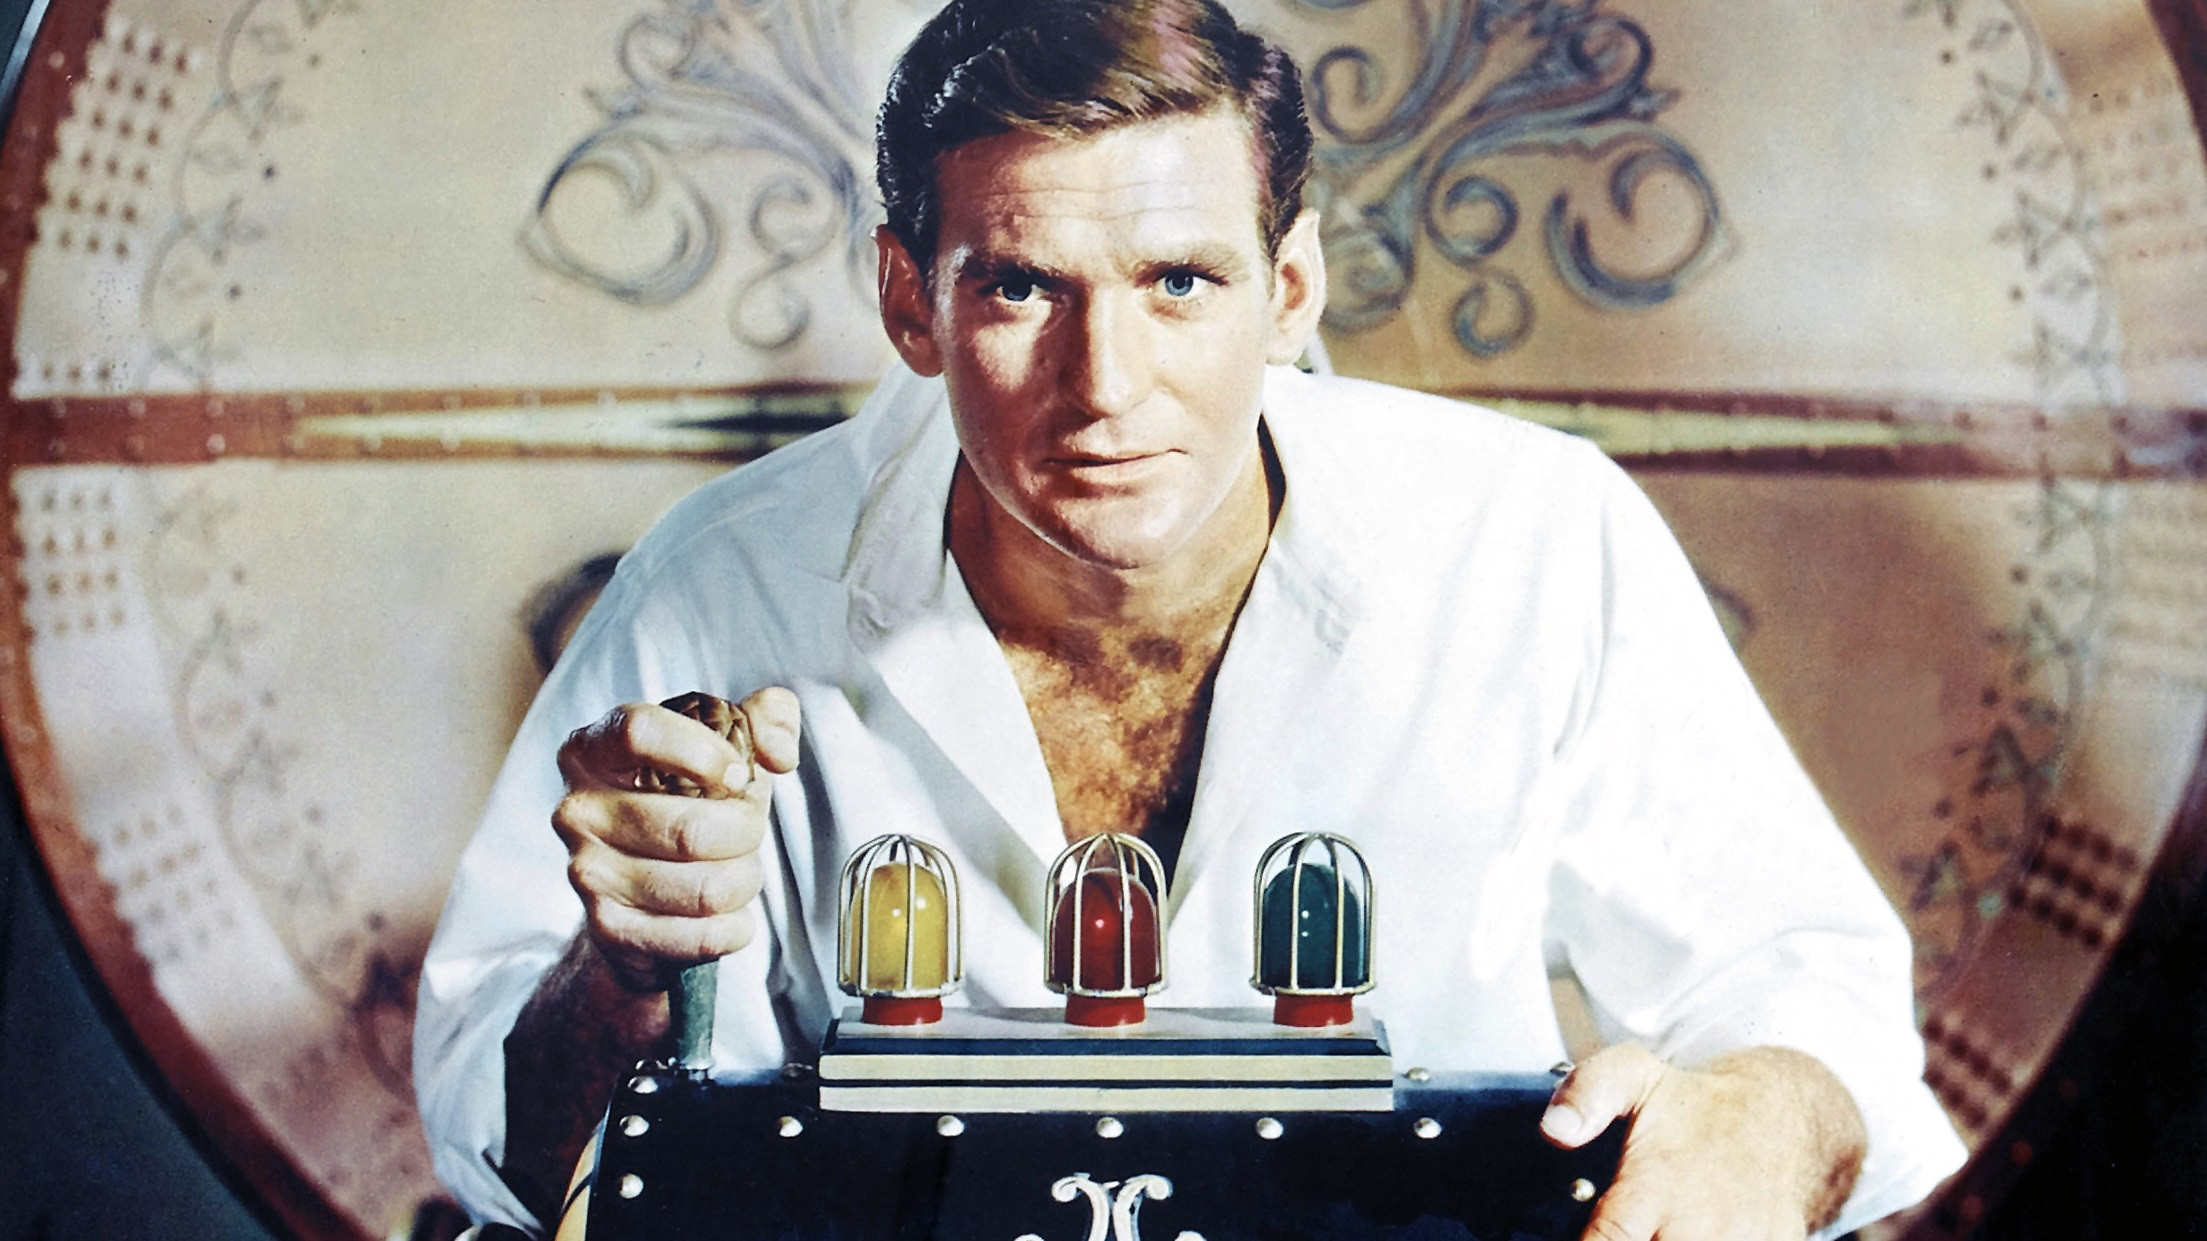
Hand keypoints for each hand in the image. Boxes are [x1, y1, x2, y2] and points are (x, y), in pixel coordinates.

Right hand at [552, 688, 801, 991]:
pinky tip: (730, 914)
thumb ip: (767, 718)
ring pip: (707, 887)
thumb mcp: (725, 742)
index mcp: (595, 747)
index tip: (736, 774)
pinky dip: (736, 927)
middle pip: (692, 829)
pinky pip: (703, 935)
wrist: (642, 889)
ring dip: (745, 880)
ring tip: (738, 870)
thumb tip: (777, 753)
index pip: (639, 732)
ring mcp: (588, 873)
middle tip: (747, 830)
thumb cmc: (687, 800)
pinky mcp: (609, 929)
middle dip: (746, 832)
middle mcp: (579, 809)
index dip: (703, 753)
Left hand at [1541, 1044, 1866, 1240]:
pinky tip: (1687, 1228)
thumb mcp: (1634, 1076)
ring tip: (1655, 1224)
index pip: (1610, 1240)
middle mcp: (1698, 1227)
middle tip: (1626, 1222)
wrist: (1785, 1119)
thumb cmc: (1695, 1107)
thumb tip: (1554, 1130)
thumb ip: (1588, 1093)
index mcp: (1655, 1185)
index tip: (1587, 1236)